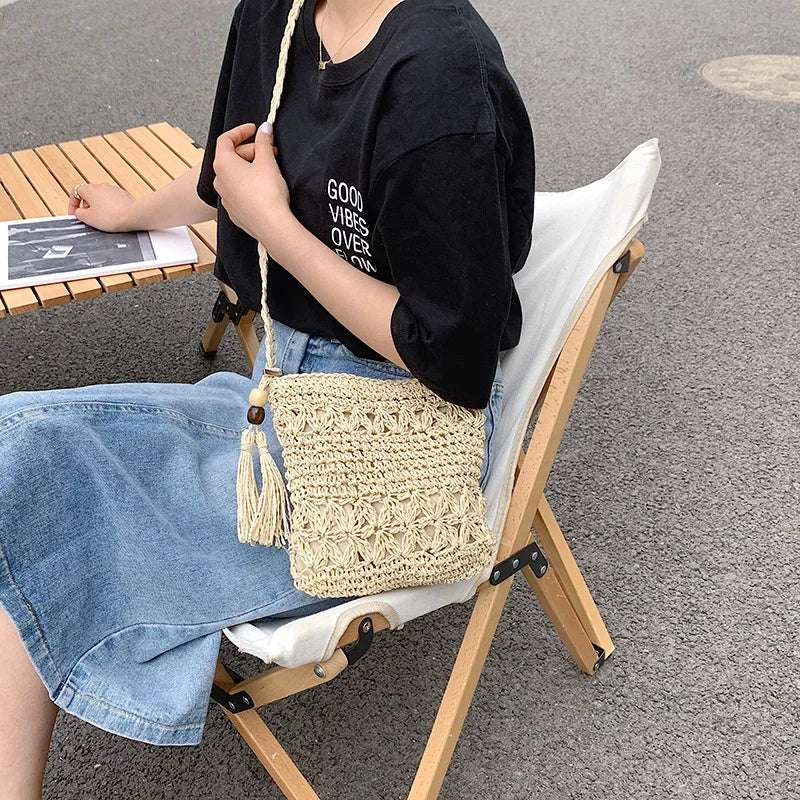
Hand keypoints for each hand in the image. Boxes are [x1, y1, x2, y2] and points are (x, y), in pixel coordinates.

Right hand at [70, 183, 136, 230]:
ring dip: (99, 208)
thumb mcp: (88, 218)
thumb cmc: (111, 217)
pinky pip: (113, 202)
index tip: (75, 214)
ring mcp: (114, 190)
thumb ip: (79, 214)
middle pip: (89, 195)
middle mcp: (102, 186)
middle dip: (87, 207)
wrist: (133, 216)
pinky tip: (114, 218)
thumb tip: (79, 212)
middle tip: (89, 218)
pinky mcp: (124, 195)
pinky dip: (111, 209)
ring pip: (102, 198)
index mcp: (90, 189)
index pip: (75, 192)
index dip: (73, 204)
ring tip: (103, 219)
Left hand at [212, 122, 292, 244]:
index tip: (254, 129)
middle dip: (251, 150)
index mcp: (223, 164)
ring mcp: (226, 198)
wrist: (272, 226)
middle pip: (231, 157)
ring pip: (235, 175)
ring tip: (269, 168)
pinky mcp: (235, 211)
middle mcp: (219, 181)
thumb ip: (264, 141)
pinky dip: (249, 184)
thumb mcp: (267, 161)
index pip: (225, 139)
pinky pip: (239, 191)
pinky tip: (264, 186)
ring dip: (250, 168)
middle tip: (270, 150)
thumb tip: (264, 129)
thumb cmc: (267, 195)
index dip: (240, 131)